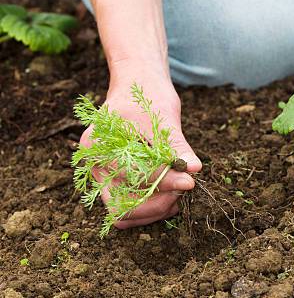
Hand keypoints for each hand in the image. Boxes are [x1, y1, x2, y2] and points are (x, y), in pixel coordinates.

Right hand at [80, 59, 201, 228]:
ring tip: (180, 191)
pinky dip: (150, 206)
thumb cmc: (147, 96)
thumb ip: (177, 146)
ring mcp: (102, 176)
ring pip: (124, 213)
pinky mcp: (115, 181)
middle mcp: (94, 166)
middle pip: (121, 207)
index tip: (190, 181)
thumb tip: (195, 169)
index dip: (164, 182)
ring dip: (155, 209)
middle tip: (184, 188)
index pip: (132, 178)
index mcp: (98, 147)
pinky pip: (129, 206)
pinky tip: (172, 193)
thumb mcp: (164, 116)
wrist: (137, 85)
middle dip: (156, 204)